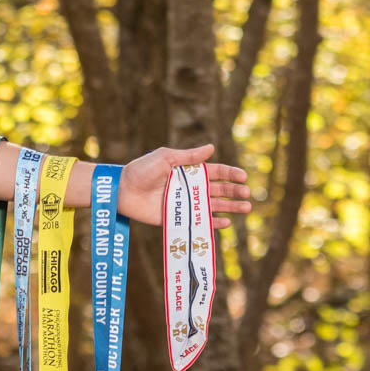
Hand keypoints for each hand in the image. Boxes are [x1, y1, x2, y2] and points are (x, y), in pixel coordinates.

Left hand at [117, 144, 251, 227]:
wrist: (122, 190)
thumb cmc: (141, 170)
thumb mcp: (164, 158)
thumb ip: (187, 156)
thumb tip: (211, 147)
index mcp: (188, 172)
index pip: (215, 172)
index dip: (230, 174)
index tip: (243, 177)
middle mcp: (189, 188)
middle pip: (218, 190)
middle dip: (234, 192)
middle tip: (247, 194)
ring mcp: (184, 204)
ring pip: (213, 206)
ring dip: (230, 207)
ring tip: (246, 208)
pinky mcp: (176, 218)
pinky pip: (198, 221)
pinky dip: (212, 223)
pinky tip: (225, 222)